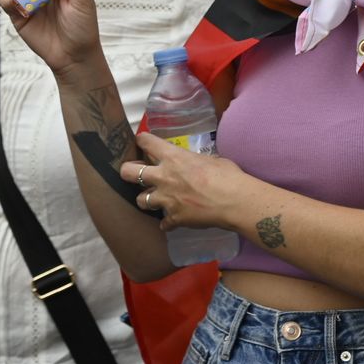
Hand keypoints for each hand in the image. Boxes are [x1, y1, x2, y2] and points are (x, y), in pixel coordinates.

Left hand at [121, 133, 248, 233]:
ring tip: (157, 199)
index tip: (143, 142)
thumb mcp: (212, 160)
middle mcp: (163, 177)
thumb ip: (197, 162)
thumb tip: (198, 166)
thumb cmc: (229, 175)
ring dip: (148, 199)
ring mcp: (166, 199)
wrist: (235, 201)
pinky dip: (169, 222)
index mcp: (174, 157)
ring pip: (141, 200)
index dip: (143, 140)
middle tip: (135, 173)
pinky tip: (176, 219)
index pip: (147, 142)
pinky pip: (164, 223)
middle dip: (128, 171)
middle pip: (128, 172)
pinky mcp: (173, 218)